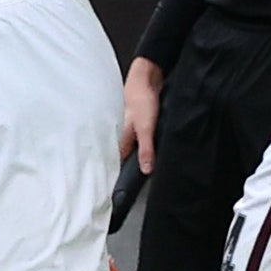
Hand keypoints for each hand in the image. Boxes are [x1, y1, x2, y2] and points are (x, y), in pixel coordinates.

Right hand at [122, 57, 162, 171]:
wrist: (146, 77)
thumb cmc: (141, 99)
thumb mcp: (145, 128)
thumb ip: (146, 150)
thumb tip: (145, 169)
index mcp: (121, 138)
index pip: (118, 162)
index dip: (120, 176)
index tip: (121, 192)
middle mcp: (124, 134)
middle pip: (125, 156)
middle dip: (129, 167)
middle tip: (136, 182)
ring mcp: (132, 128)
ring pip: (133, 146)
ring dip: (139, 154)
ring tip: (145, 166)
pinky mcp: (141, 121)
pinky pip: (142, 137)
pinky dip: (146, 142)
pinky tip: (152, 145)